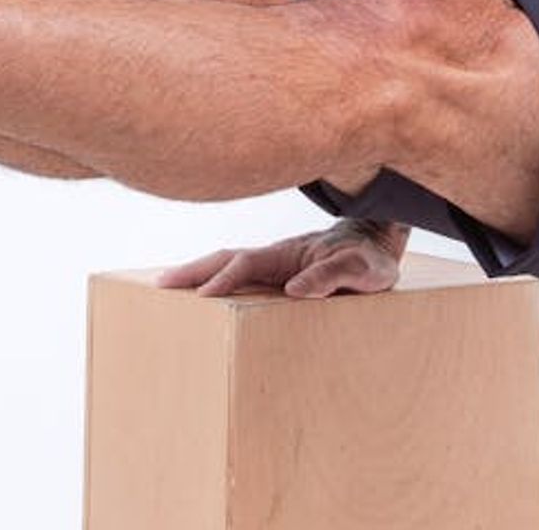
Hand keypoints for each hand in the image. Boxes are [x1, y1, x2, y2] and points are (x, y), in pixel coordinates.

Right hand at [155, 219, 408, 298]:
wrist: (379, 240)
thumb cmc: (372, 257)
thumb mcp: (363, 270)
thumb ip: (333, 276)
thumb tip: (296, 290)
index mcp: (289, 254)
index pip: (246, 264)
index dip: (224, 279)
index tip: (202, 297)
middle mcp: (276, 257)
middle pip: (225, 259)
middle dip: (193, 270)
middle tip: (159, 285)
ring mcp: (274, 264)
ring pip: (228, 264)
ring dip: (198, 274)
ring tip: (167, 288)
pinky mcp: (277, 274)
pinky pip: (240, 275)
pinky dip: (216, 280)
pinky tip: (204, 295)